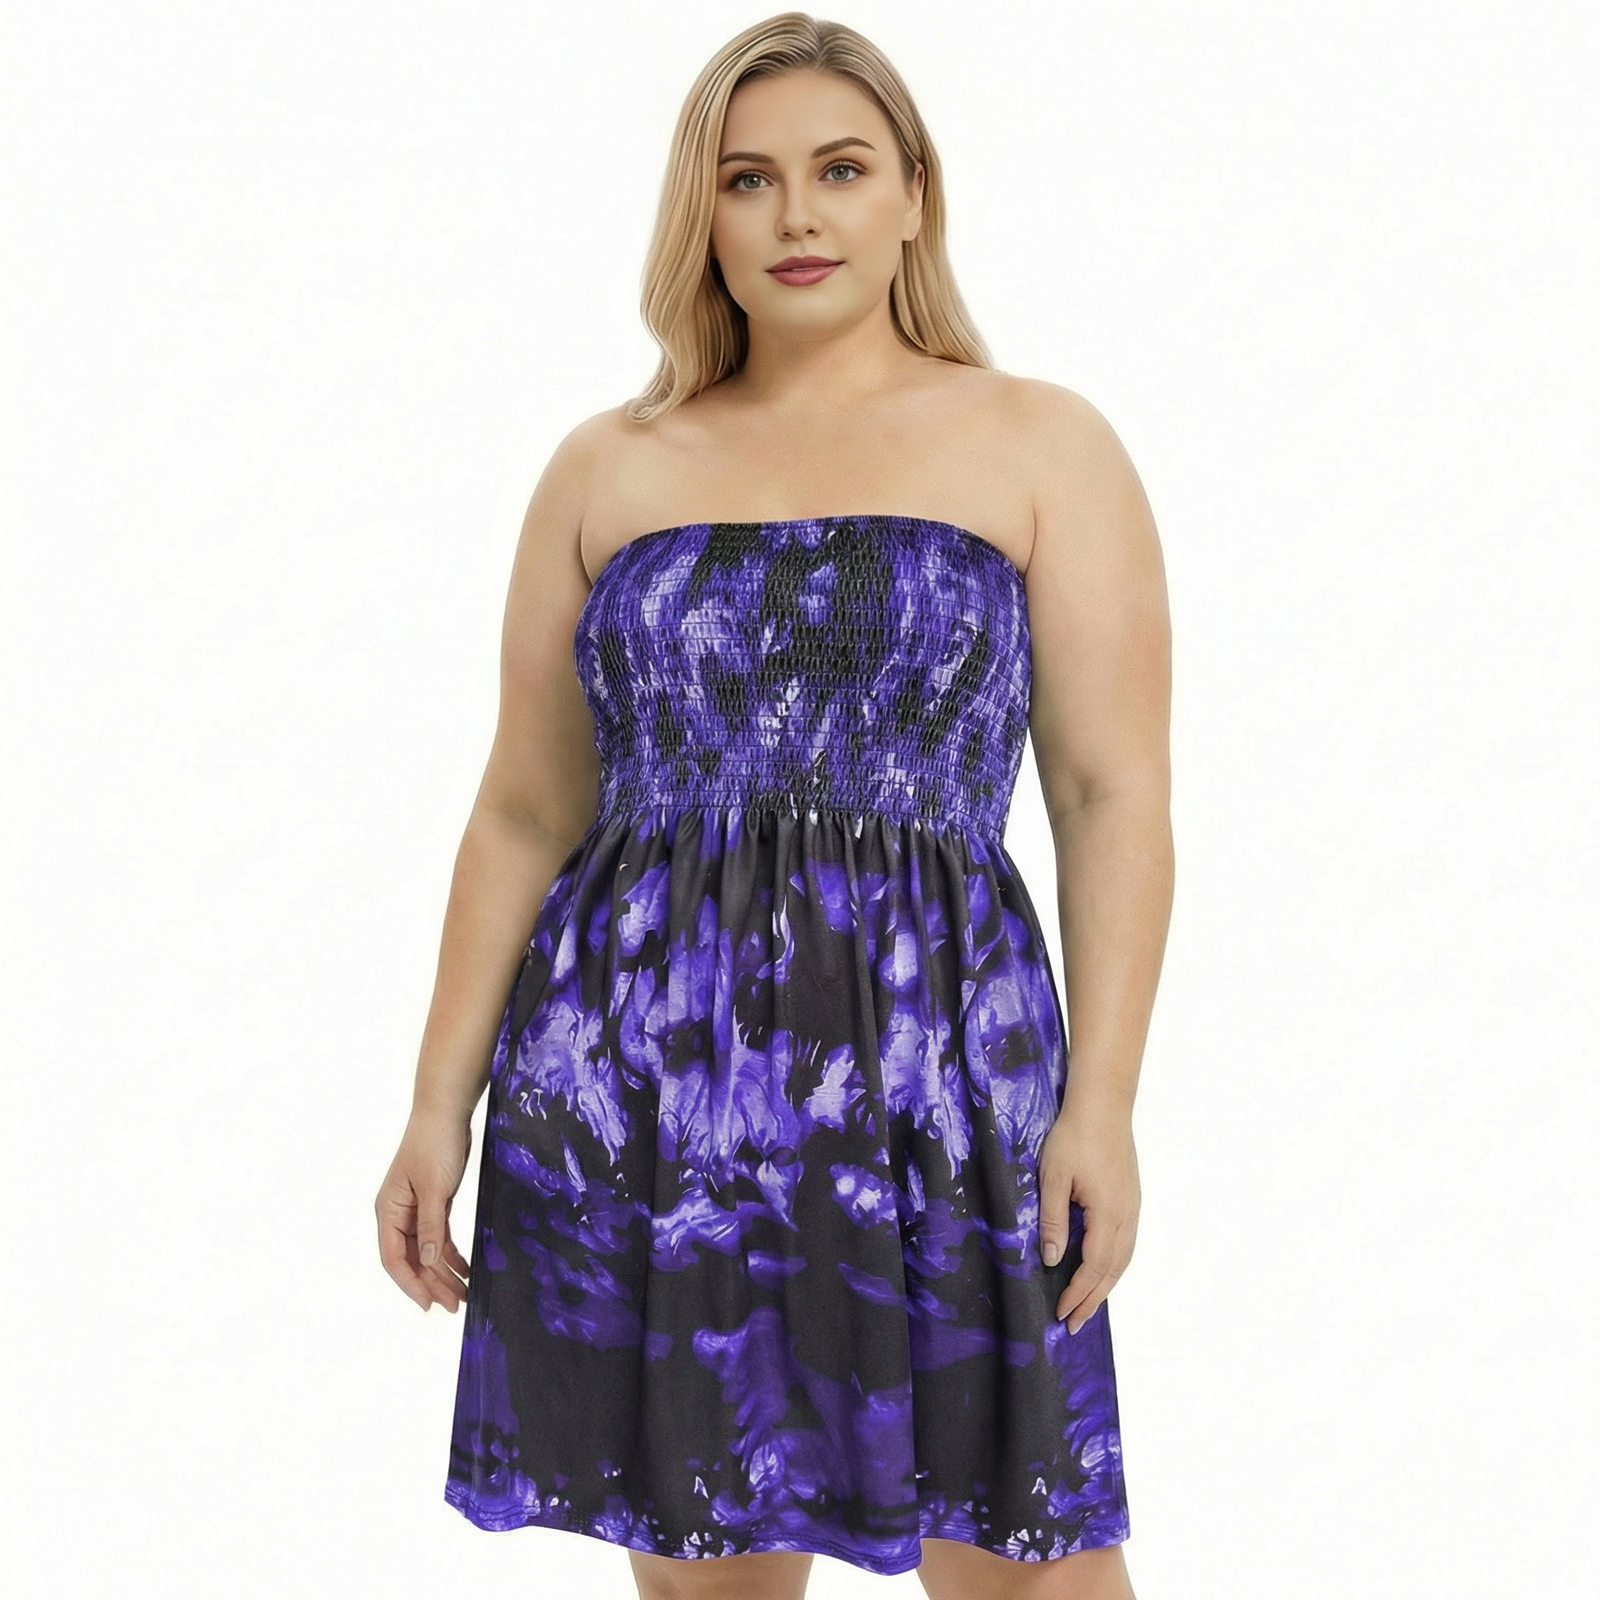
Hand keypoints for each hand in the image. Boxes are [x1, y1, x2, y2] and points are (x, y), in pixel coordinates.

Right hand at [375, 1107, 473, 1311]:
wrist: (446, 1112)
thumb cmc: (434, 1144)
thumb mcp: (434, 1188)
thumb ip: (432, 1226)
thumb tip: (430, 1262)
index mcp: (389, 1211)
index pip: (394, 1258)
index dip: (411, 1284)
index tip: (429, 1304)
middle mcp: (398, 1214)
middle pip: (412, 1259)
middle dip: (432, 1283)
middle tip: (455, 1304)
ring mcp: (415, 1210)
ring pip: (427, 1251)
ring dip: (444, 1272)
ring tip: (463, 1294)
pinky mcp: (433, 1203)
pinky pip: (439, 1237)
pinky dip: (451, 1254)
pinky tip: (465, 1269)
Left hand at [1038, 1103, 1139, 1334]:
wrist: (1103, 1105)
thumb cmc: (1074, 1136)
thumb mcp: (1053, 1177)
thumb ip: (1053, 1220)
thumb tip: (1054, 1260)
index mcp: (1108, 1213)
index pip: (1094, 1266)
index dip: (1078, 1293)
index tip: (1061, 1314)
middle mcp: (1127, 1215)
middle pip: (1114, 1270)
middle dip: (1093, 1299)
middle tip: (1074, 1324)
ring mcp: (1133, 1207)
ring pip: (1123, 1258)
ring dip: (1105, 1285)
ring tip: (1087, 1305)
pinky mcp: (1131, 1198)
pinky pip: (1126, 1242)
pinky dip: (1113, 1265)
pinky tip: (1101, 1268)